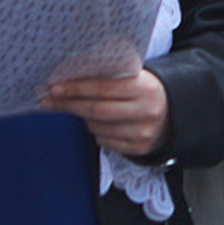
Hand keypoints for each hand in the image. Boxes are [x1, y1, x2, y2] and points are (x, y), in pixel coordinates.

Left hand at [43, 69, 170, 157]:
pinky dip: (96, 131)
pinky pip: (105, 141)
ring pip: (98, 127)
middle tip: (48, 101)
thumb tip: (74, 76)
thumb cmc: (147, 91)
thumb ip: (113, 77)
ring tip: (78, 109)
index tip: (55, 87)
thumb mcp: (137, 78)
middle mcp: (144, 110)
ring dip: (83, 118)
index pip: (104, 87)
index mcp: (144, 87)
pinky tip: (98, 123)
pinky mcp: (138, 148)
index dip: (77, 88)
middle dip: (69, 105)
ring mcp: (142, 131)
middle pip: (96, 110)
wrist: (175, 114)